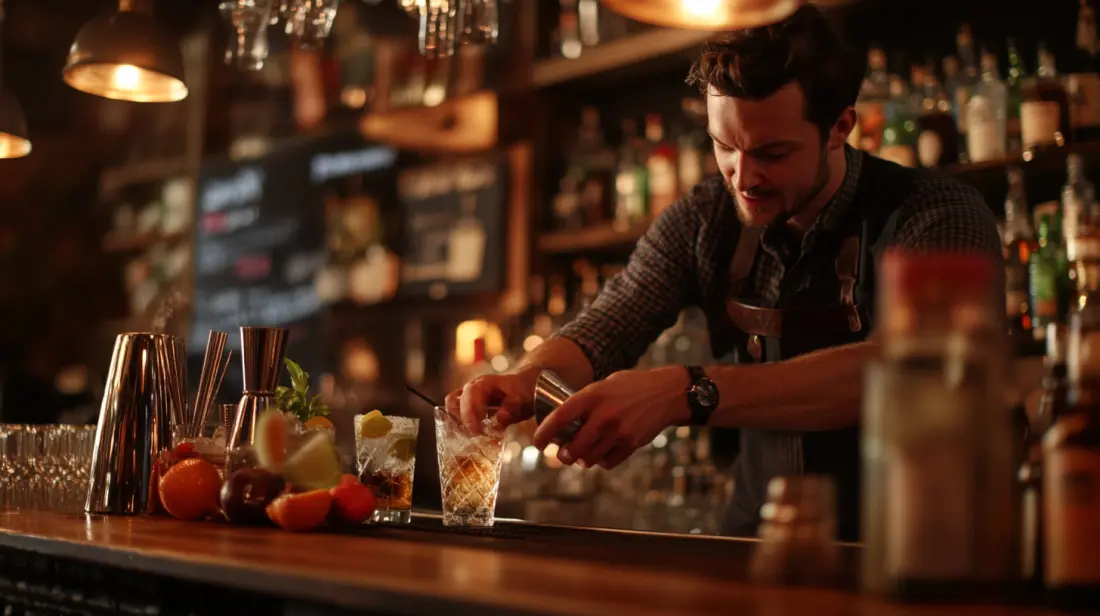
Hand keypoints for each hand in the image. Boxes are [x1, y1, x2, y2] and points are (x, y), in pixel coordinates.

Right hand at [445, 366, 541, 433]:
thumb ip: (512, 408)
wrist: (525, 385)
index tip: (476, 431)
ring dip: (457, 424)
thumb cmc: (523, 390)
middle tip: (472, 438)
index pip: (469, 395)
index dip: (469, 414)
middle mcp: (472, 389)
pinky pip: (457, 415)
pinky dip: (460, 427)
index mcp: (484, 384)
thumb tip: (500, 418)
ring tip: (469, 438)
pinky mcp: (468, 407)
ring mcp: (468, 397)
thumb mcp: (523, 399)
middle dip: (460, 421)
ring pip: (452, 408)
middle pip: (453, 402)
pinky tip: (471, 439)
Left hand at [532, 366, 690, 469]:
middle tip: (561, 455)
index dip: (544, 434)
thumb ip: (585, 401)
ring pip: (589, 458)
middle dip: (563, 456)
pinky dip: (601, 462)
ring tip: (580, 456)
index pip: (560, 418)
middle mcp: (604, 415)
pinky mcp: (631, 444)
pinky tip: (601, 454)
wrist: (665, 392)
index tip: (538, 444)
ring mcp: (618, 431)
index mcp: (592, 396)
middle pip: (573, 447)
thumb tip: (563, 420)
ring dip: (581, 460)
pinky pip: (608, 462)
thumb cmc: (630, 386)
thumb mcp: (603, 385)